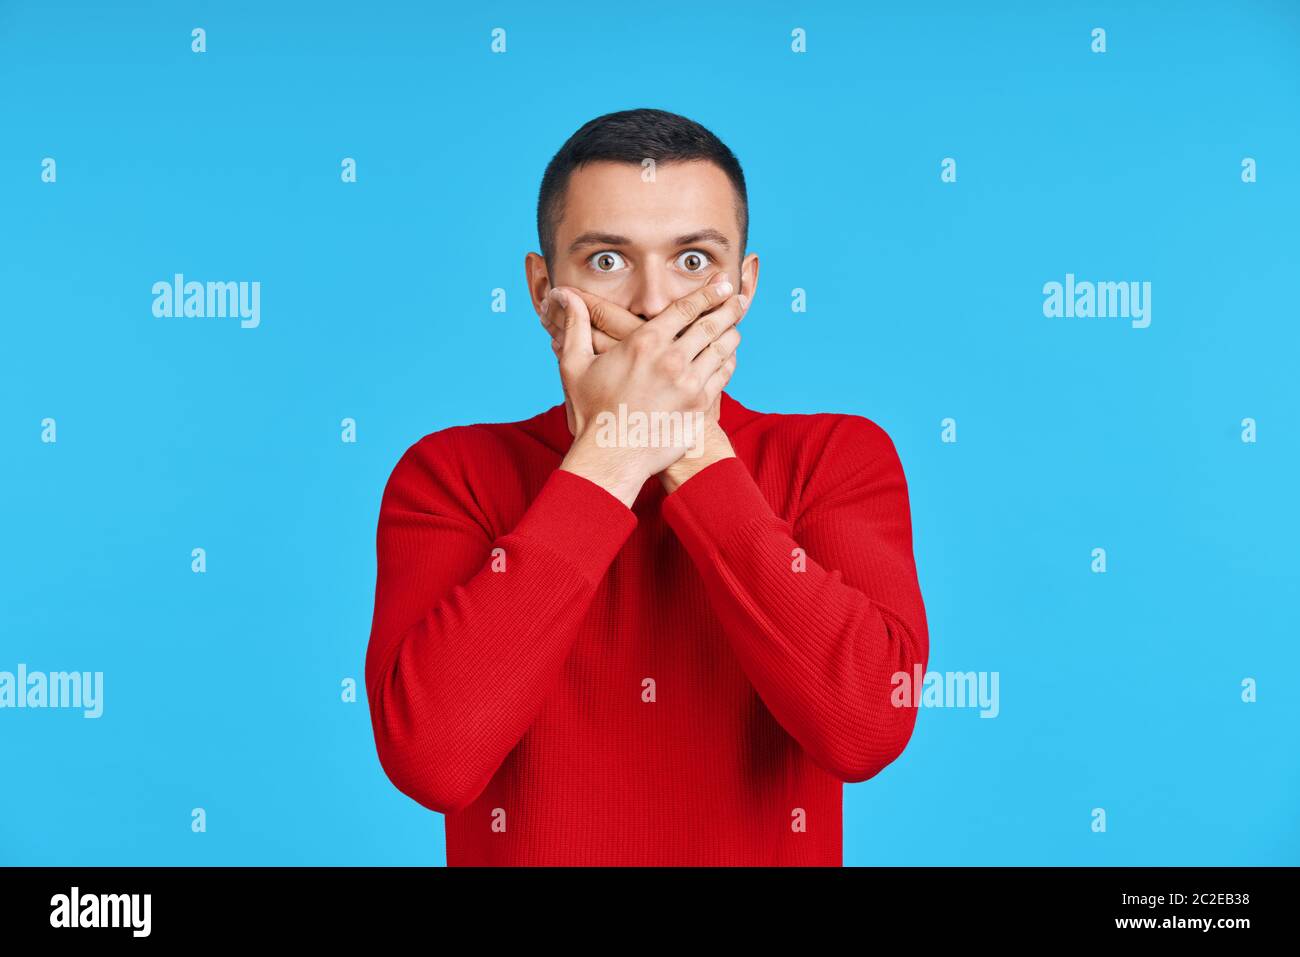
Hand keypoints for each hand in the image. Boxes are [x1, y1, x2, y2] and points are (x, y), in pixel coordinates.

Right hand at [548, 278, 742, 506]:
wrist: (611, 455)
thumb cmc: (591, 411)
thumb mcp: (576, 365)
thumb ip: (575, 326)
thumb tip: (563, 295)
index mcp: (644, 343)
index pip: (686, 307)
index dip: (708, 292)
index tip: (721, 283)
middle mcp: (671, 359)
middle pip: (711, 324)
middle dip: (729, 307)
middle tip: (738, 298)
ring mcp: (689, 383)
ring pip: (722, 348)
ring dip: (731, 333)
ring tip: (735, 326)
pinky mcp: (699, 405)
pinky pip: (723, 375)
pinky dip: (728, 361)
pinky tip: (727, 357)